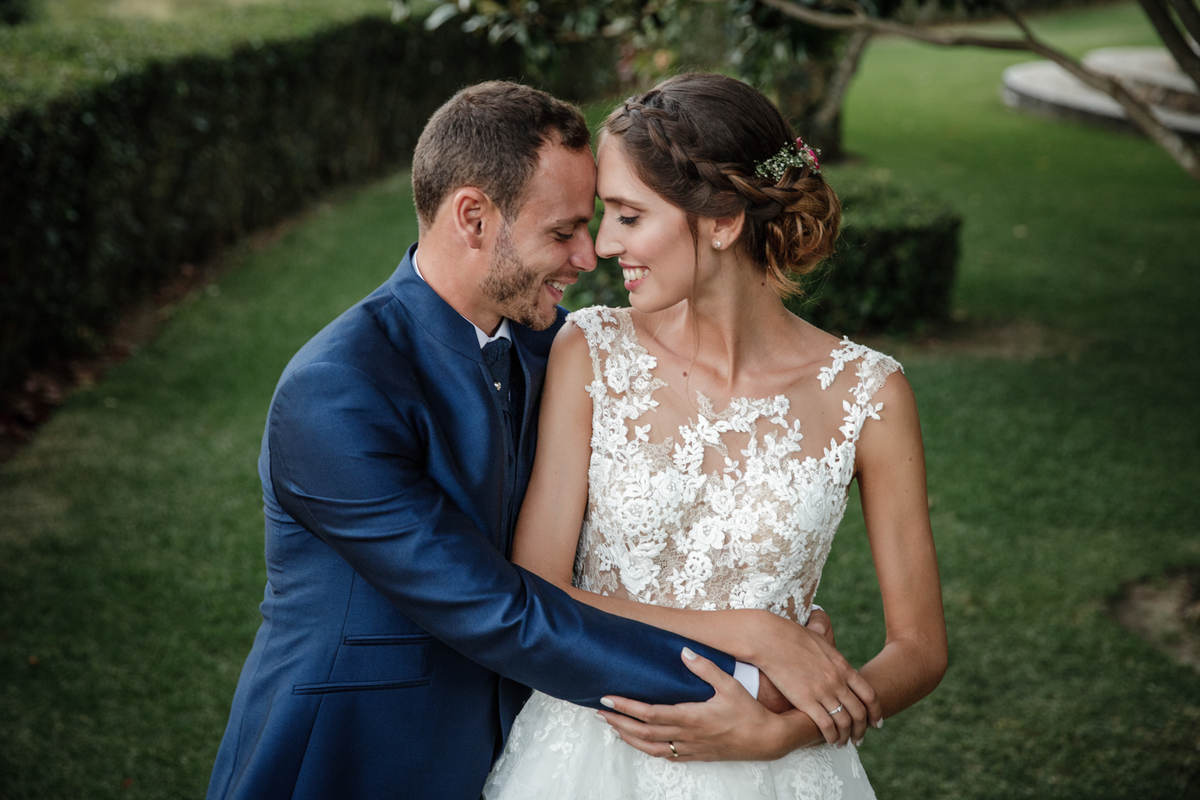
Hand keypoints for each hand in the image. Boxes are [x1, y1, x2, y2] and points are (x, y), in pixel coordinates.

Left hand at [596, 648, 822, 761]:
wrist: (768, 740)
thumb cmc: (749, 711)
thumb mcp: (730, 685)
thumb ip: (706, 668)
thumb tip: (684, 651)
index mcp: (691, 717)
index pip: (650, 713)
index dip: (626, 707)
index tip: (608, 699)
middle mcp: (686, 736)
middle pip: (643, 733)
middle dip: (619, 722)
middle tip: (600, 712)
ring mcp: (690, 748)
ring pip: (651, 748)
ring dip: (629, 738)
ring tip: (612, 727)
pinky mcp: (697, 755)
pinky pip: (666, 756)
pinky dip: (647, 750)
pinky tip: (640, 743)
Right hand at [744, 610, 880, 747]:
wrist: (770, 638)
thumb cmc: (790, 636)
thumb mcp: (819, 640)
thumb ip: (830, 651)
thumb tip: (831, 652)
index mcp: (843, 666)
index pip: (869, 695)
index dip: (875, 712)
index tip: (876, 723)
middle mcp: (837, 681)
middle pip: (859, 713)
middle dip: (862, 730)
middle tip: (859, 739)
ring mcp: (823, 691)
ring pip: (844, 722)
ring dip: (846, 737)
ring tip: (841, 743)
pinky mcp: (806, 700)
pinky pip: (826, 725)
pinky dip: (831, 736)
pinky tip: (828, 740)